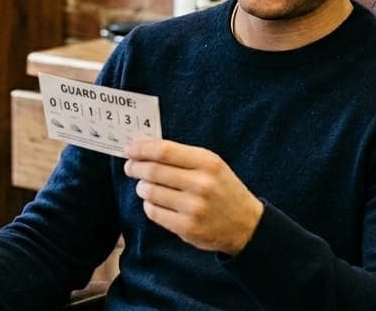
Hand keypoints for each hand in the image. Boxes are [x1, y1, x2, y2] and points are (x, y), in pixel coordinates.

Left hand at [123, 138, 262, 254]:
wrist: (246, 224)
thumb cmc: (223, 189)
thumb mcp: (211, 165)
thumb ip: (181, 156)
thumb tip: (144, 147)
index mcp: (207, 162)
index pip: (164, 151)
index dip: (142, 149)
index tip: (129, 149)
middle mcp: (201, 184)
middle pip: (153, 171)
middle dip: (135, 167)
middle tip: (130, 167)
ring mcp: (194, 207)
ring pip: (150, 192)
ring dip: (142, 187)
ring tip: (145, 186)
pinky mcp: (187, 227)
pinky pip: (153, 212)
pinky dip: (149, 205)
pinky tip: (155, 202)